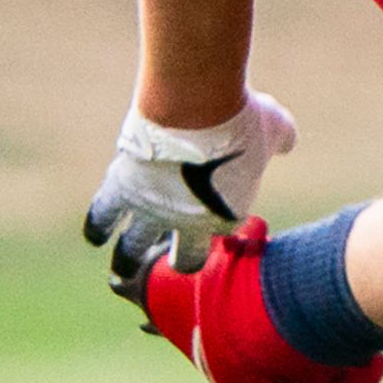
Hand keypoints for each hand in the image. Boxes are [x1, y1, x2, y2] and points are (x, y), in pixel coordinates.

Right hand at [81, 92, 295, 295]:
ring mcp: (152, 211)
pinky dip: (98, 227)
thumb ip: (282, 139)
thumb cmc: (242, 118)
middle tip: (171, 267)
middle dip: (179, 263)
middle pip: (185, 257)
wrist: (196, 109)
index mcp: (229, 214)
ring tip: (121, 272)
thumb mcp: (274, 128)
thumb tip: (286, 140)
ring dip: (127, 261)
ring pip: (133, 249)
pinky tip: (95, 236)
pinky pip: (104, 217)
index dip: (221, 225)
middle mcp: (189, 223)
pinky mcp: (123, 191)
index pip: (224, 232)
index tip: (218, 218)